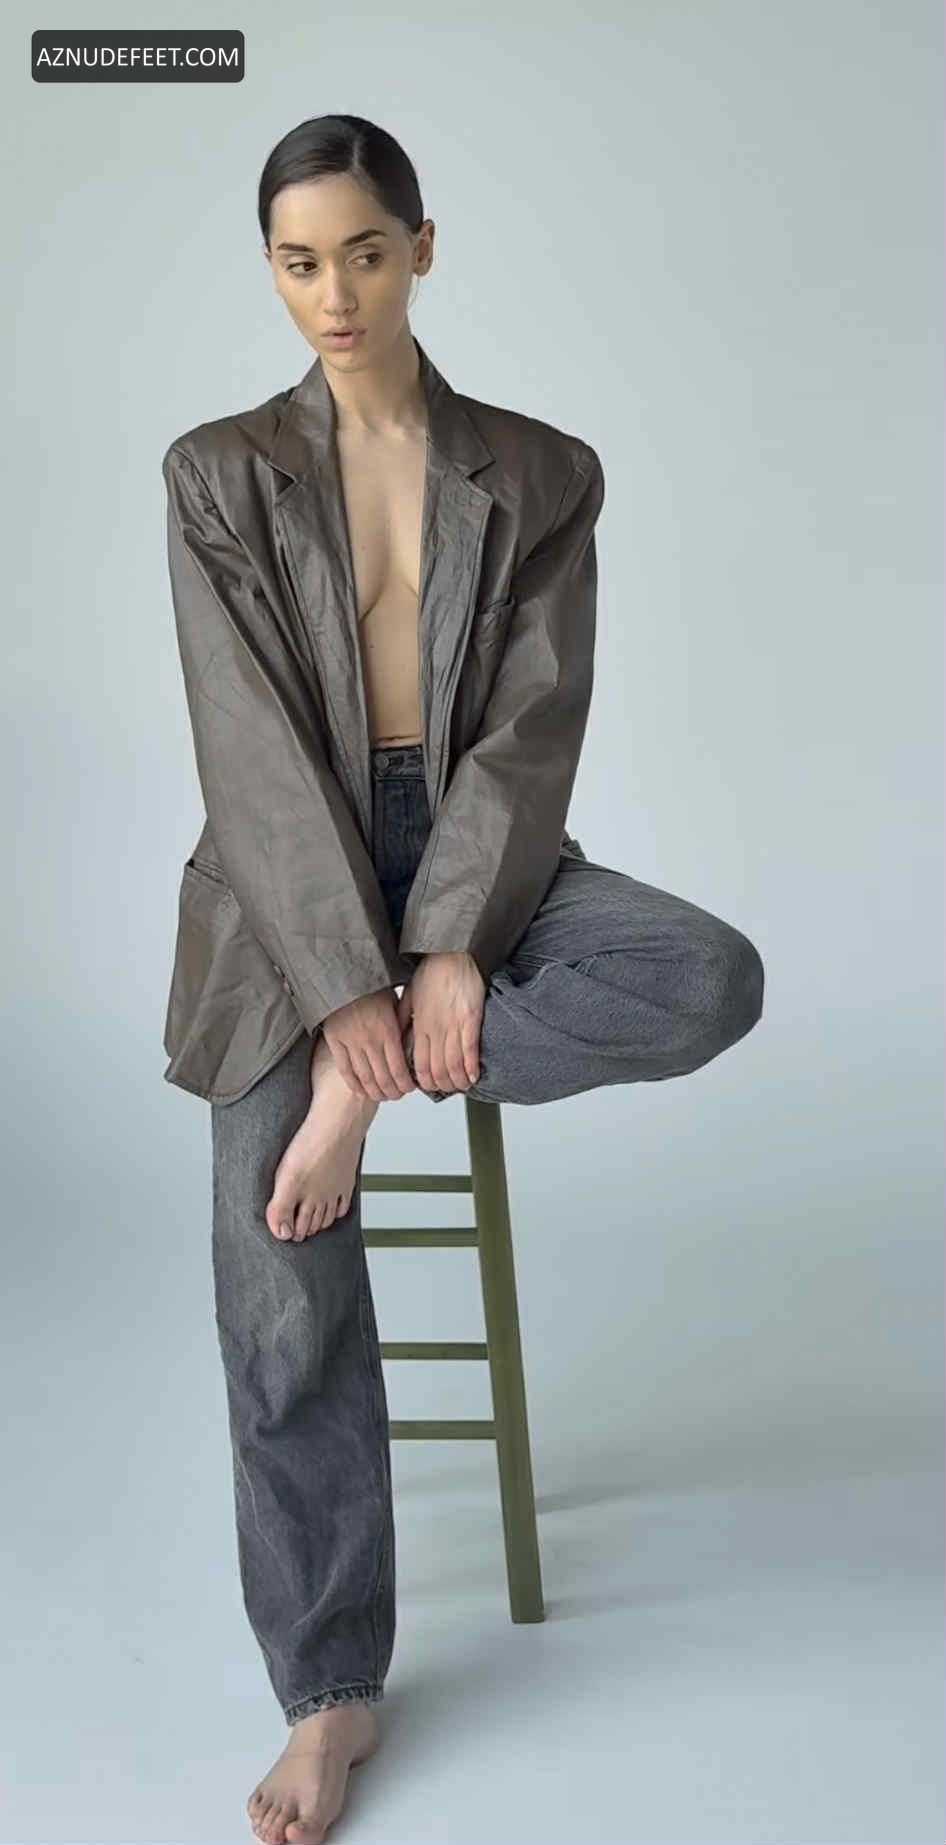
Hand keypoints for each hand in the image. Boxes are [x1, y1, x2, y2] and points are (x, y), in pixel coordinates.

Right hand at [319, 985, 417, 1101]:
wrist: (341, 973)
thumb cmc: (369, 983)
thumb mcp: (393, 1000)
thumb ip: (402, 1021)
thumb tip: (414, 1036)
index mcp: (388, 1030)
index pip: (399, 1068)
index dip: (405, 1084)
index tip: (409, 1088)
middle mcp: (370, 1040)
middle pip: (383, 1078)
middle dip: (392, 1092)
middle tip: (396, 1095)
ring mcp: (351, 1042)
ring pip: (365, 1078)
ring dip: (375, 1091)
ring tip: (381, 1095)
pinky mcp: (335, 1042)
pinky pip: (345, 1069)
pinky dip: (354, 1084)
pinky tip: (360, 1090)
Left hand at [396, 952, 485, 1093]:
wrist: (452, 952)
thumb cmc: (433, 969)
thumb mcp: (410, 995)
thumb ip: (405, 1018)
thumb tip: (400, 1036)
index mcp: (420, 1024)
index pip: (419, 1064)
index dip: (423, 1081)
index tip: (428, 1085)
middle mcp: (436, 1029)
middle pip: (437, 1070)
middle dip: (441, 1085)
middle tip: (446, 1088)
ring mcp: (454, 1025)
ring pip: (454, 1065)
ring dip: (457, 1081)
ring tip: (461, 1085)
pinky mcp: (471, 1019)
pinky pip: (470, 1051)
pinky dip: (471, 1068)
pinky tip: (473, 1076)